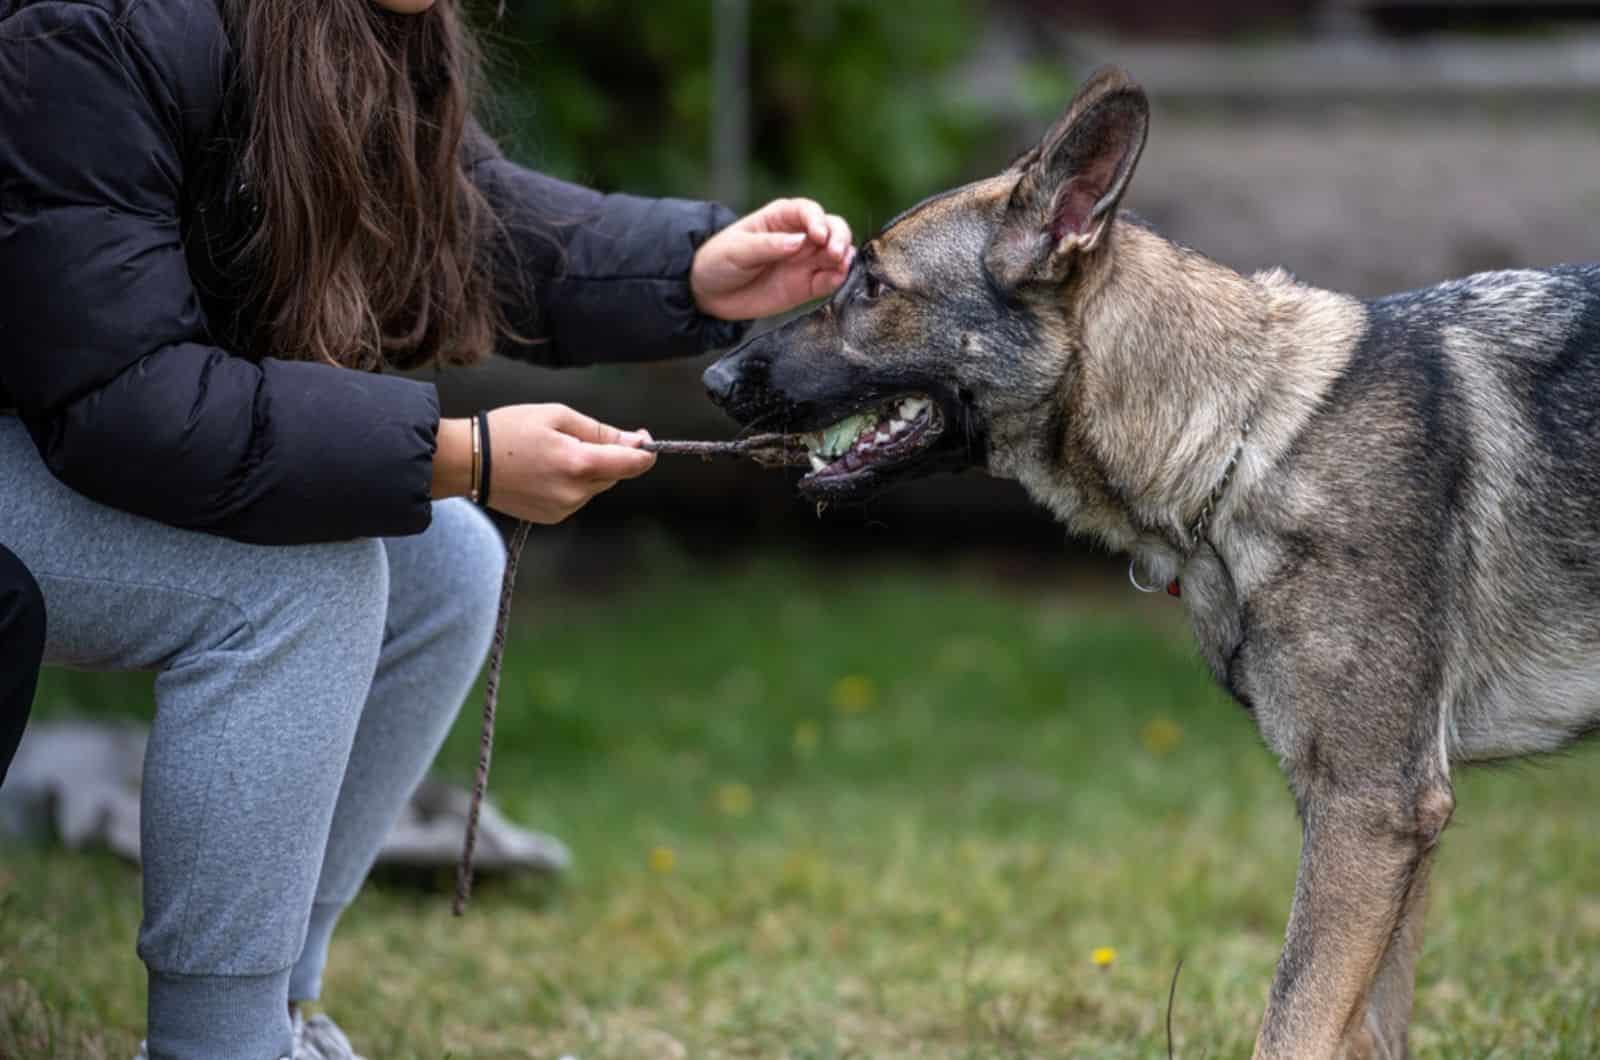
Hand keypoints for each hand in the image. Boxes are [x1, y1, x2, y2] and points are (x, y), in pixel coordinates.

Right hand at [432, 405, 655, 523]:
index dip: (645, 452)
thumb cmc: (508, 431)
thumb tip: (635, 442)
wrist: (469, 462)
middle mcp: (575, 492)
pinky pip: (578, 497)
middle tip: (579, 437)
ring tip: (555, 454)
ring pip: (597, 486)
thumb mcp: (556, 416)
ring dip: (589, 470)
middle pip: (615, 475)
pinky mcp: (553, 517)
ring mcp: (564, 508)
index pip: (633, 464)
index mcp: (578, 463)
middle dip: (609, 456)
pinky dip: (573, 484)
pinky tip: (547, 471)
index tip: (642, 439)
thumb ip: (600, 431)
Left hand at [690, 198, 853, 320]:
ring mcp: (805, 261)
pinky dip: (838, 279)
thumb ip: (769, 246)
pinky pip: (830, 280)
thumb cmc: (719, 261)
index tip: (818, 236)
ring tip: (840, 267)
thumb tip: (800, 242)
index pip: (809, 211)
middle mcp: (799, 236)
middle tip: (835, 254)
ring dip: (844, 258)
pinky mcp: (807, 285)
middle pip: (832, 228)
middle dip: (839, 237)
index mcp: (781, 218)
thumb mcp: (738, 250)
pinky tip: (837, 280)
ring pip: (837, 253)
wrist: (709, 293)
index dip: (818, 220)